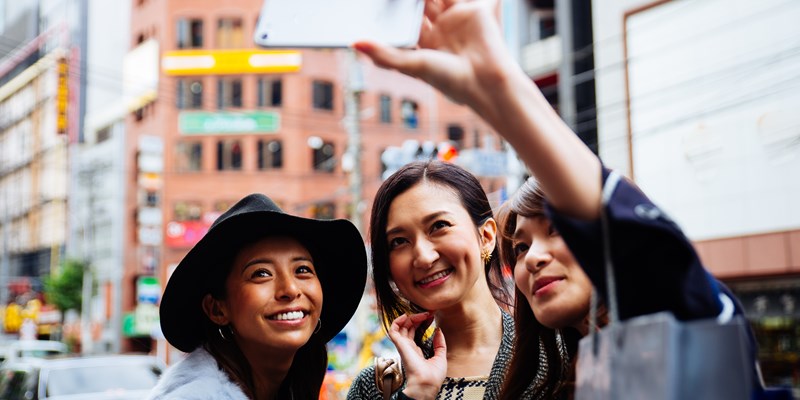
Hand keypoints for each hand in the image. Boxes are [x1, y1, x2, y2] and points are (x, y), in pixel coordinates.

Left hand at [353, 0, 519, 115]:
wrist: (486, 81)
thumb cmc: (451, 80)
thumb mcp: (411, 65)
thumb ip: (383, 54)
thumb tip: (355, 43)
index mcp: (425, 44)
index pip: (404, 20)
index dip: (392, 9)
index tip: (374, 1)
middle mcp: (441, 29)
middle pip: (419, 4)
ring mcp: (457, 18)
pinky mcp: (473, 10)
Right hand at [387, 312, 445, 399]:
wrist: (427, 383)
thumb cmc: (433, 376)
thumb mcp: (441, 357)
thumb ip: (439, 344)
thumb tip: (438, 330)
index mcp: (416, 351)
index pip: (416, 332)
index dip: (422, 323)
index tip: (432, 317)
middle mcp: (408, 347)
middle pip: (409, 327)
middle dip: (418, 317)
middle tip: (429, 312)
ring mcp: (404, 346)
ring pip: (401, 327)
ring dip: (411, 317)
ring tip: (422, 314)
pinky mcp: (400, 345)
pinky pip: (393, 330)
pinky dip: (397, 321)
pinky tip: (406, 316)